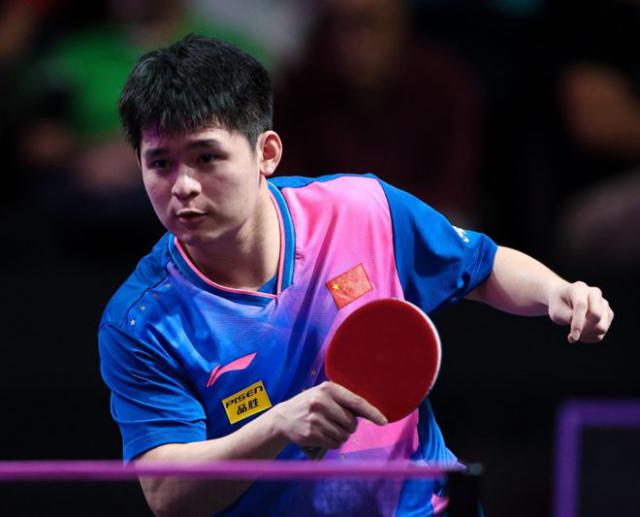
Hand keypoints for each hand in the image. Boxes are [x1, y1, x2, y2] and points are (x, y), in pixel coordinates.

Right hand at [271, 382, 386, 449]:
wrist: (283, 418)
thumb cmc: (310, 405)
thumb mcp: (324, 395)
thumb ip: (344, 401)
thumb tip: (371, 412)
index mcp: (328, 388)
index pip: (356, 402)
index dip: (372, 413)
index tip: (383, 421)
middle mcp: (321, 401)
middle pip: (351, 422)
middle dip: (349, 426)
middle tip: (338, 423)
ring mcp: (315, 418)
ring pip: (343, 435)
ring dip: (341, 436)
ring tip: (329, 429)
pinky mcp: (311, 433)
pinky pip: (334, 444)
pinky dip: (333, 443)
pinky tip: (323, 436)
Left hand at [548, 281, 613, 342]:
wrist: (565, 300)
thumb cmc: (559, 306)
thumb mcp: (556, 312)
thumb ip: (569, 318)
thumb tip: (584, 328)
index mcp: (579, 288)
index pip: (581, 306)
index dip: (577, 323)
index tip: (572, 338)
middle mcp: (595, 293)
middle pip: (596, 316)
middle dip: (584, 329)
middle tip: (572, 334)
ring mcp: (604, 303)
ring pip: (601, 328)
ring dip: (587, 335)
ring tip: (575, 333)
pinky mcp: (608, 314)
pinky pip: (601, 334)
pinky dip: (590, 337)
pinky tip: (582, 333)